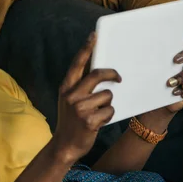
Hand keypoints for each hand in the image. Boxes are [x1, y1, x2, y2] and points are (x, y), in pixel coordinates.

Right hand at [51, 32, 120, 163]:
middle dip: (111, 74)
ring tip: (98, 112)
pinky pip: (109, 110)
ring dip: (108, 103)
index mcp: (66, 87)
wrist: (64, 145)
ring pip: (107, 95)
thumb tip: (97, 68)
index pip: (78, 63)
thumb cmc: (70, 120)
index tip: (94, 36)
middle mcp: (71, 95)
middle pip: (97, 75)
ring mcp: (79, 108)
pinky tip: (99, 121)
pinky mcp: (89, 120)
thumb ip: (79, 85)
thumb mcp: (68, 99)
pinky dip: (108, 115)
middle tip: (118, 77)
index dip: (87, 48)